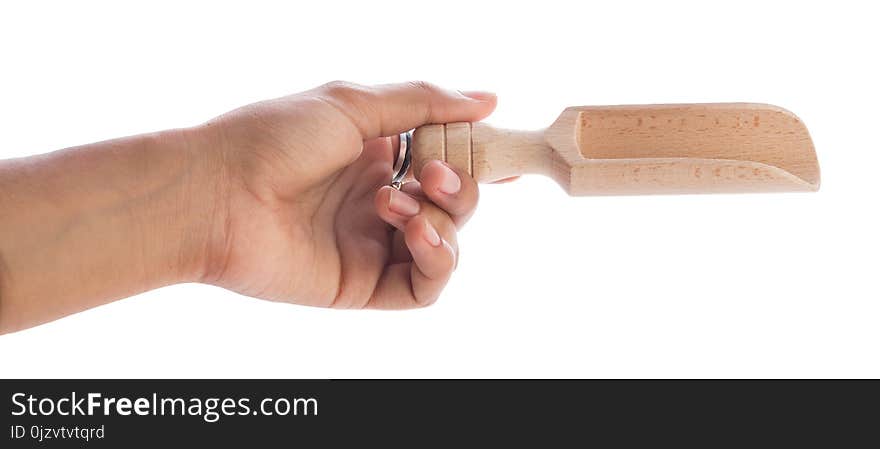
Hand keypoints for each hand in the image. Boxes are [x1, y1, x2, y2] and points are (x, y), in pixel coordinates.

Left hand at [198, 81, 496, 307]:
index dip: (474, 156)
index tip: (495, 148)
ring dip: (442, 221)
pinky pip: (425, 286)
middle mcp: (379, 198)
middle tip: (431, 174)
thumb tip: (487, 99)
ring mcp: (372, 243)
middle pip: (456, 202)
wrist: (214, 196)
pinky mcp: (364, 284)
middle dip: (459, 186)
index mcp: (376, 153)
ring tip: (397, 204)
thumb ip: (423, 102)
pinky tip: (414, 234)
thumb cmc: (270, 139)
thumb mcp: (352, 102)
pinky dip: (437, 260)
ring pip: (448, 244)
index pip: (446, 158)